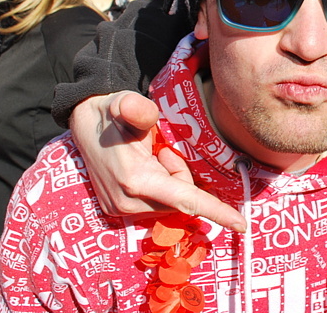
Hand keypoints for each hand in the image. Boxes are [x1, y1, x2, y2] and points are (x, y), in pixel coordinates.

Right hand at [70, 92, 246, 231]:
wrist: (84, 124)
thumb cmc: (113, 113)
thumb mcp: (126, 103)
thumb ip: (138, 109)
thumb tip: (141, 112)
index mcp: (135, 180)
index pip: (185, 199)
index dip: (216, 211)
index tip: (242, 224)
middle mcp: (128, 202)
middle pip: (181, 197)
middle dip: (181, 172)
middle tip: (162, 148)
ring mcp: (121, 210)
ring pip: (170, 200)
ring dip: (169, 178)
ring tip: (150, 155)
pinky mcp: (118, 211)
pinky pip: (156, 202)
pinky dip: (158, 185)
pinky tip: (143, 166)